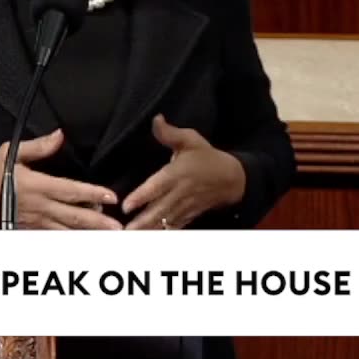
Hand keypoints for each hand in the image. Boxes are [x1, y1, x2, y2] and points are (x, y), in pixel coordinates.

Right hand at [0, 129, 122, 229]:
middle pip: (74, 216)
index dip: (92, 193)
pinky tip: (86, 241)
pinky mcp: (33, 231)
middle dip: (98, 222)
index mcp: (37, 186)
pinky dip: (72, 240)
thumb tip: (59, 135)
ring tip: (109, 236)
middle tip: (119, 228)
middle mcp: (40, 207)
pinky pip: (56, 237)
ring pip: (68, 231)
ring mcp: (37, 222)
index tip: (111, 197)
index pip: (71, 190)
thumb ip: (38, 147)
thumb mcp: (10, 153)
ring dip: (89, 234)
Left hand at [122, 115, 245, 229]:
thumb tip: (156, 119)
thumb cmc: (207, 157)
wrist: (233, 178)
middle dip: (142, 221)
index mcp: (177, 174)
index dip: (142, 196)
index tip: (127, 206)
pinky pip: (175, 226)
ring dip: (149, 230)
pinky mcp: (189, 215)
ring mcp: (185, 206)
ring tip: (132, 238)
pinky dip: (163, 234)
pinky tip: (150, 240)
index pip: (157, 186)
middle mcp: (179, 192)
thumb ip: (170, 133)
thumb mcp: (191, 140)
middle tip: (125, 231)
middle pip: (159, 209)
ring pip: (165, 221)